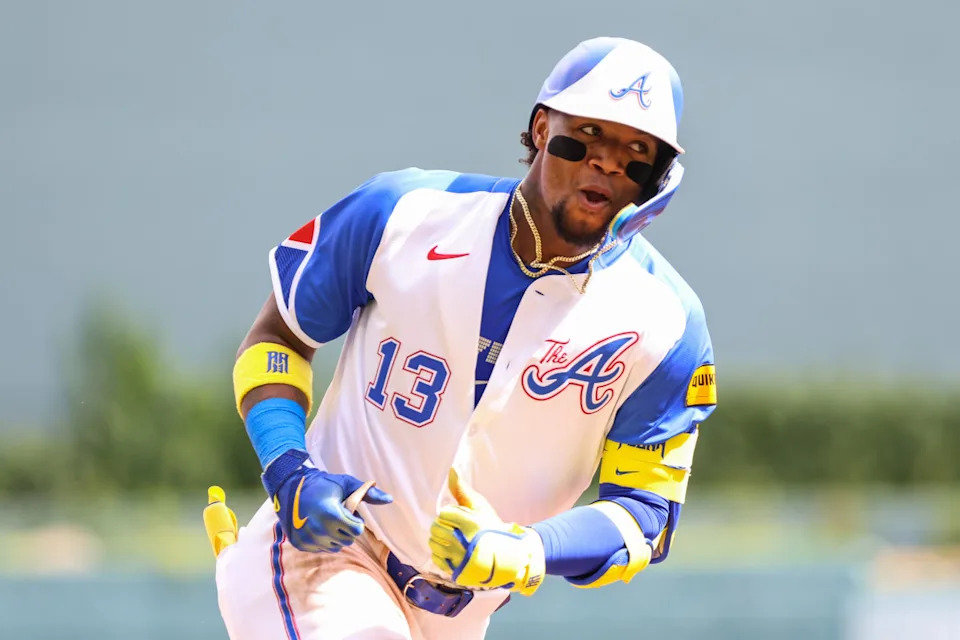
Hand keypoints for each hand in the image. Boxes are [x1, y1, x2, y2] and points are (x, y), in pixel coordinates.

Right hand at [266, 451, 392, 552]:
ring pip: (335, 546)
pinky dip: (323, 540)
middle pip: (348, 540)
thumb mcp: (346, 484)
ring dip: (336, 536)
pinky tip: (317, 526)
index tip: (348, 512)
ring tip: (327, 520)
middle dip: (347, 528)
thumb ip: (368, 493)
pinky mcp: (299, 544)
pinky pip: (321, 549)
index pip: (357, 530)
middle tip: (338, 515)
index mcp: (331, 513)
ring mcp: (307, 538)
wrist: (288, 486)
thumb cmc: (322, 484)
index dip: (356, 521)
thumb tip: (390, 499)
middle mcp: (318, 529)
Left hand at [428, 469, 544, 595]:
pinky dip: (439, 553)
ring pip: (433, 542)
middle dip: (442, 525)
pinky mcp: (455, 569)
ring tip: (452, 538)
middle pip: (436, 527)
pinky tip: (451, 550)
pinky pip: (436, 558)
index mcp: (471, 523)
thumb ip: (462, 489)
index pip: (444, 513)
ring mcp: (459, 557)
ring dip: (439, 539)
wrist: (504, 556)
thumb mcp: (480, 506)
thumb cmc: (491, 527)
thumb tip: (451, 469)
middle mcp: (464, 540)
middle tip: (454, 527)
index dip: (450, 514)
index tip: (459, 517)